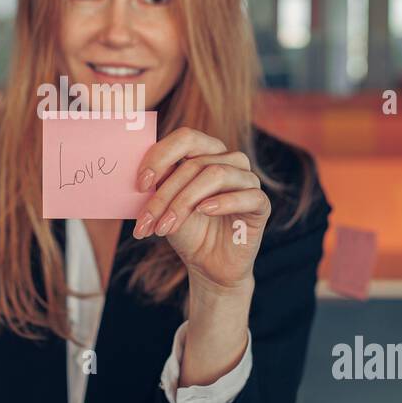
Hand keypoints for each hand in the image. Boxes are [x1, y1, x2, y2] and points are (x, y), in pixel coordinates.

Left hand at [132, 127, 270, 290]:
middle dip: (165, 194)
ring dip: (184, 202)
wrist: (207, 264)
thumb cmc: (186, 229)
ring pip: (216, 175)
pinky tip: (204, 211)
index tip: (141, 184)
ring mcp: (247, 180)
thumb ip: (159, 183)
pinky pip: (247, 195)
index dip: (161, 157)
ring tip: (165, 227)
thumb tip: (142, 174)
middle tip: (145, 221)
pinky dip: (223, 202)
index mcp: (206, 152)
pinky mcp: (261, 204)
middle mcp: (229, 160)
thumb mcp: (165, 204)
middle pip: (195, 163)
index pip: (186, 138)